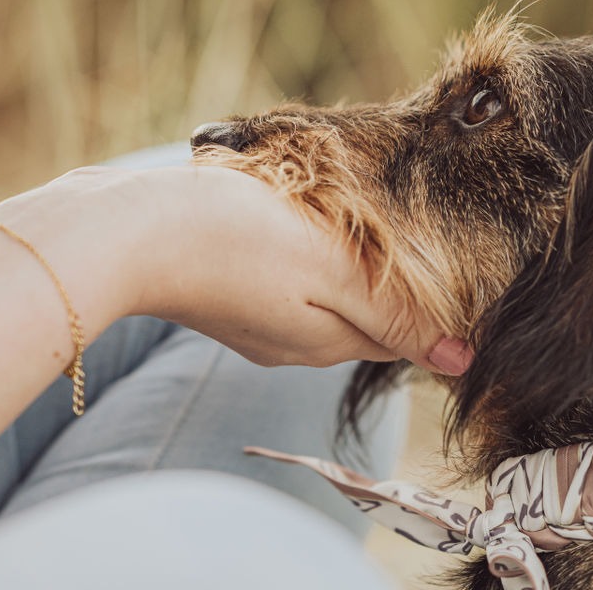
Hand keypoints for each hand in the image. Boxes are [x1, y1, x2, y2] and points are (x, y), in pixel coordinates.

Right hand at [0, 164, 471, 372]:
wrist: (130, 230)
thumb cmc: (236, 240)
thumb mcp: (332, 270)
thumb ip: (395, 313)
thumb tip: (462, 362)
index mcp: (326, 340)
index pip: (401, 336)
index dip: (428, 307)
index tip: (447, 268)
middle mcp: (291, 345)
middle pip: (361, 321)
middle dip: (386, 291)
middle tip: (405, 241)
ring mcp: (252, 324)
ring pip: (320, 302)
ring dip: (341, 273)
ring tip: (348, 231)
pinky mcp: (221, 295)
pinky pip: (281, 287)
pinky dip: (299, 264)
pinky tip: (289, 232)